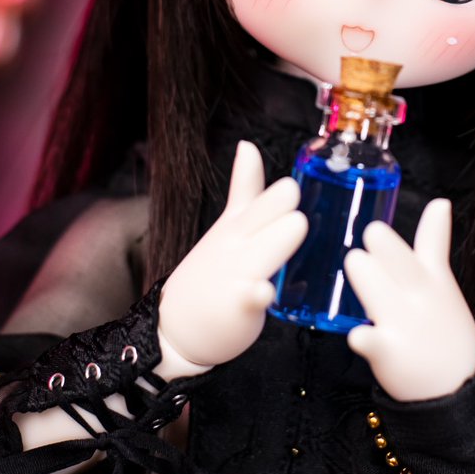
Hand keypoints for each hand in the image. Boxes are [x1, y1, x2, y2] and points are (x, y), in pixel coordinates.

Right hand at [158, 140, 306, 370]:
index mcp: (235, 226)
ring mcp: (234, 276)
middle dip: (277, 206)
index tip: (288, 180)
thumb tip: (249, 145)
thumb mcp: (226, 224)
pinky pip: (249, 298)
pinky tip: (266, 291)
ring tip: (297, 224)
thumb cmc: (211, 271)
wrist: (177, 328)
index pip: (250, 200)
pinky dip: (257, 294)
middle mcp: (234, 247)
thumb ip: (244, 187)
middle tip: (295, 192)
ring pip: (260, 254)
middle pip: (257, 220)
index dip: (270, 190)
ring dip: (277, 240)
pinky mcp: (238, 307)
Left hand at [344, 199, 474, 401]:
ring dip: (365, 277)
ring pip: (380, 291)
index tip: (420, 212)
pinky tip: (357, 335)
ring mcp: (406, 325)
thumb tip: (440, 202)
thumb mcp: (445, 283)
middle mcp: (421, 298)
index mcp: (434, 280)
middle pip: (400, 265)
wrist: (459, 390)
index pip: (428, 247)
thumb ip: (434, 243)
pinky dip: (365, 338)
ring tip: (355, 265)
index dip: (426, 227)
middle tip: (369, 237)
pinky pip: (374, 342)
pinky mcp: (390, 353)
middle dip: (382, 249)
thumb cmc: (445, 331)